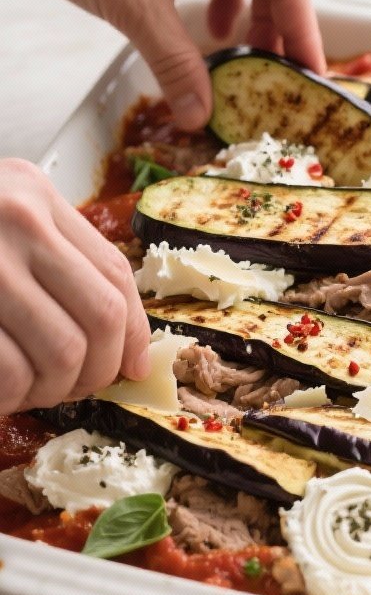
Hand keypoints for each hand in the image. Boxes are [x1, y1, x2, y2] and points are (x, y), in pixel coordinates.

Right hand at [0, 159, 149, 413]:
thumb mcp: (2, 223)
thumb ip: (55, 259)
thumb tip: (123, 344)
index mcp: (36, 196)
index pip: (114, 272)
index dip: (133, 332)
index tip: (131, 367)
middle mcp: (17, 220)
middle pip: (100, 315)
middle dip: (97, 370)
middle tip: (76, 388)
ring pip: (63, 351)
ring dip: (52, 389)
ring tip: (30, 390)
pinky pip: (10, 372)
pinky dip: (11, 397)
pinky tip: (3, 393)